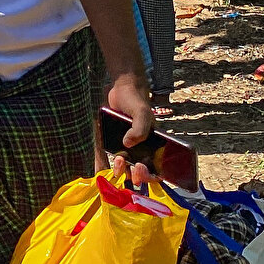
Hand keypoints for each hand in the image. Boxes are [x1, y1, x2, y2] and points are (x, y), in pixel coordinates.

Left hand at [106, 72, 155, 187]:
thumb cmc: (136, 100)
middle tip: (132, 167)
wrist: (122, 88)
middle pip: (141, 171)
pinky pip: (115, 156)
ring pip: (127, 167)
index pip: (158, 167)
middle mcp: (143, 147)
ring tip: (119, 159)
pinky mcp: (115, 141)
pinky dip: (111, 163)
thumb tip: (127, 144)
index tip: (141, 169)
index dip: (152, 174)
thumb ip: (139, 128)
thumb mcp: (142, 113)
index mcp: (155, 144)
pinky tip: (105, 164)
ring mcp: (128, 145)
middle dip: (137, 175)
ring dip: (122, 169)